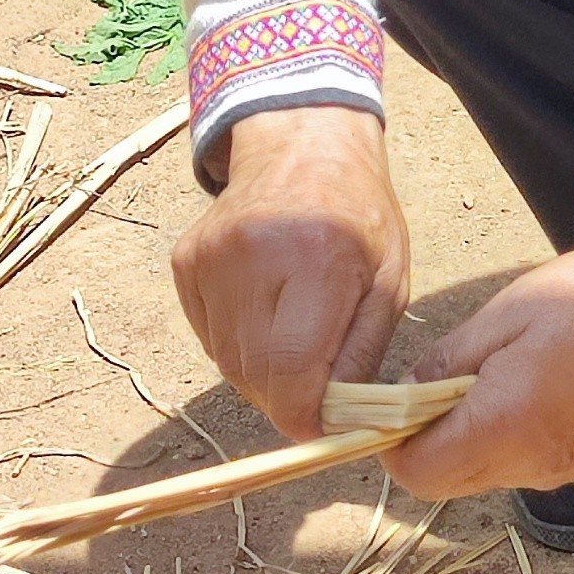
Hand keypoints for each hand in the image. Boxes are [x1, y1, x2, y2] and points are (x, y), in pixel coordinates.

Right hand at [172, 106, 409, 438]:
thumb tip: (334, 424)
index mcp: (316, 257)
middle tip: (315, 387)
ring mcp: (210, 257)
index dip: (305, 413)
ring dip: (261, 373)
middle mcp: (252, 254)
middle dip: (286, 398)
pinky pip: (207, 335)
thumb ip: (362, 354)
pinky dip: (237, 344)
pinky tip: (265, 314)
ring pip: (226, 361)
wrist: (302, 147)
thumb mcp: (388, 283)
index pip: (294, 367)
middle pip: (255, 372)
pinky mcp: (185, 261)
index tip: (323, 426)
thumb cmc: (359, 218)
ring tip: (293, 339)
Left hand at [385, 249, 573, 503]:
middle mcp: (526, 466)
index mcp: (500, 428)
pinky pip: (516, 463)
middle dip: (422, 439)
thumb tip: (405, 393)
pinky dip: (499, 435)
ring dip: (463, 435)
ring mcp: (556, 470)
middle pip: (443, 481)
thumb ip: (450, 360)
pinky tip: (523, 382)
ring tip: (488, 370)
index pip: (415, 474)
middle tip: (437, 378)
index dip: (388, 441)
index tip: (392, 399)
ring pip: (479, 473)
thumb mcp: (510, 312)